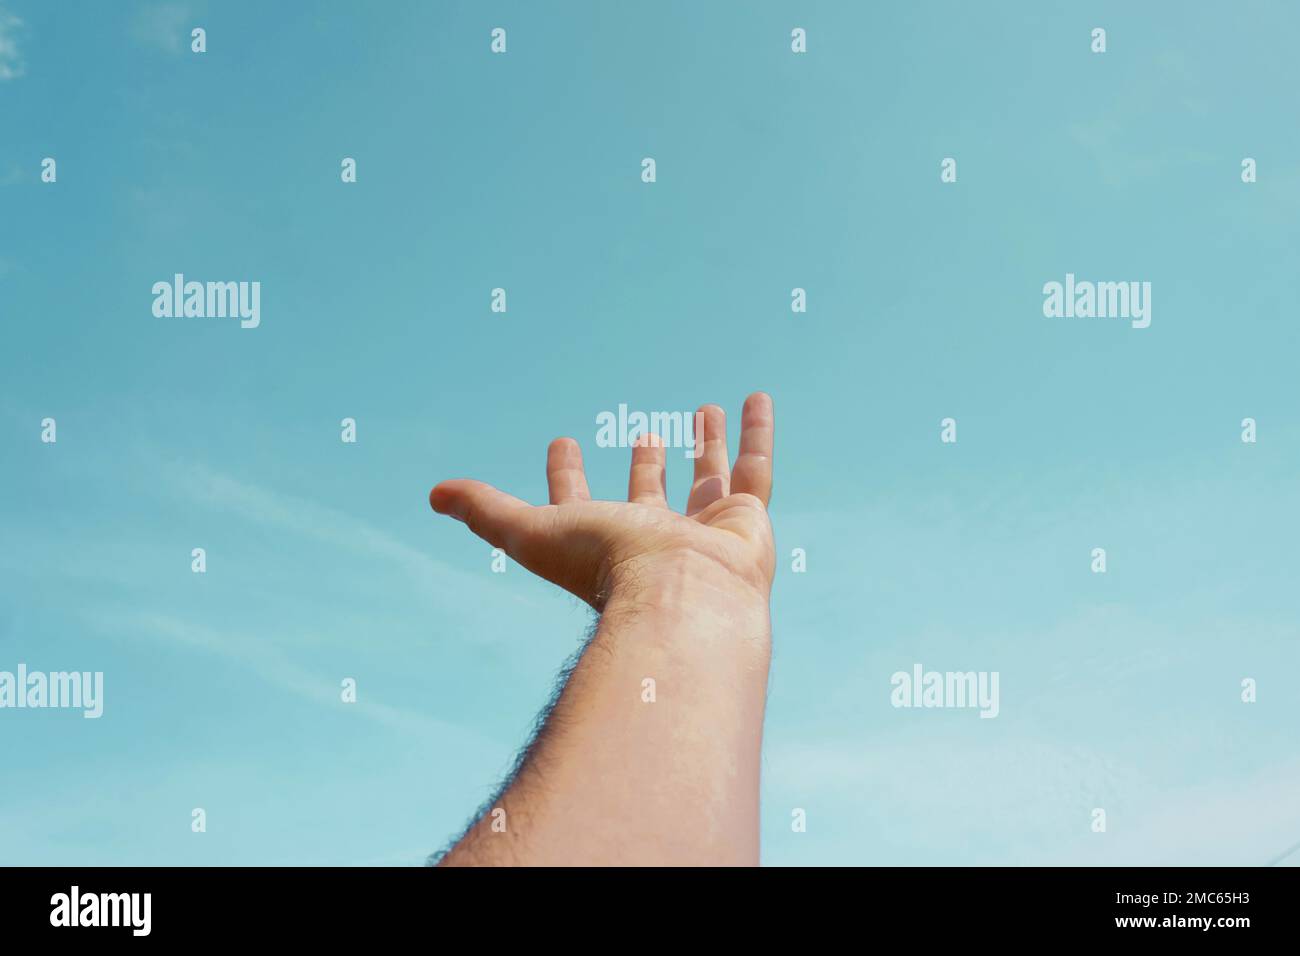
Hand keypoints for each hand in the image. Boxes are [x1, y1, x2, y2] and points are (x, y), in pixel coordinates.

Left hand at [428, 393, 775, 611]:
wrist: (685, 598)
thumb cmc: (607, 568)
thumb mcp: (532, 532)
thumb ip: (486, 512)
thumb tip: (432, 494)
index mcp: (605, 544)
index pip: (579, 504)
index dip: (566, 474)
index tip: (562, 442)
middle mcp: (656, 540)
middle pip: (649, 496)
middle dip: (645, 467)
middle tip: (642, 435)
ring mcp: (704, 532)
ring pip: (708, 480)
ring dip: (704, 446)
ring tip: (703, 411)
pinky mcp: (747, 520)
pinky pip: (755, 469)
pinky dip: (756, 434)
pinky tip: (755, 398)